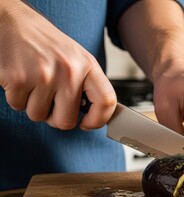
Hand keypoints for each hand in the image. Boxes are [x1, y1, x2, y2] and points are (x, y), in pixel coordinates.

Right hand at [0, 0, 115, 129]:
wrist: (12, 22)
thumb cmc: (45, 43)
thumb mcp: (76, 58)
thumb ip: (86, 84)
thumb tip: (95, 114)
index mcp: (87, 65)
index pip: (106, 101)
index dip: (99, 120)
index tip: (87, 124)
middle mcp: (69, 71)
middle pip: (66, 121)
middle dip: (55, 118)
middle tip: (50, 102)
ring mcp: (44, 76)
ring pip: (39, 116)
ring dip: (33, 105)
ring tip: (34, 83)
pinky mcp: (19, 79)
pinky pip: (19, 106)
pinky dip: (17, 97)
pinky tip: (21, 79)